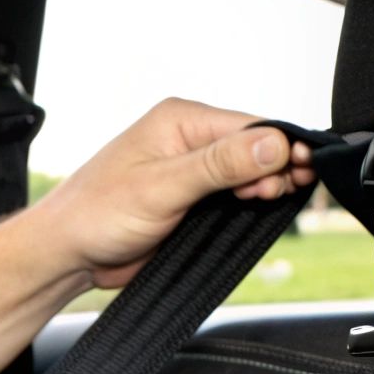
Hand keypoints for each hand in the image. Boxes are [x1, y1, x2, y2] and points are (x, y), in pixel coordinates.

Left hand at [25, 98, 316, 288]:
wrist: (68, 253)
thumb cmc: (97, 213)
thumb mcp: (164, 186)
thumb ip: (220, 164)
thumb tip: (273, 142)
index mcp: (180, 119)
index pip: (250, 125)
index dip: (282, 146)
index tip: (304, 168)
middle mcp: (189, 138)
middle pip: (255, 147)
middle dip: (277, 168)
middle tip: (284, 192)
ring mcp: (192, 169)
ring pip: (249, 171)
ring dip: (265, 186)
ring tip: (268, 201)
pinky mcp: (192, 199)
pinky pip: (235, 194)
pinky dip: (251, 202)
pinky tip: (256, 210)